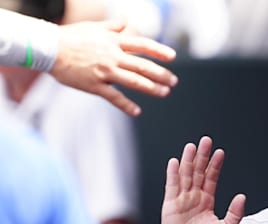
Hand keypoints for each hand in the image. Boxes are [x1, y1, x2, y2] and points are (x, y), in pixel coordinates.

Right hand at [50, 20, 177, 115]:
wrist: (48, 48)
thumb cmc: (70, 37)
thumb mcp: (94, 27)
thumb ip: (113, 26)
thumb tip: (128, 22)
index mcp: (113, 41)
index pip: (142, 45)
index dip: (159, 50)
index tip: (172, 57)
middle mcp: (113, 56)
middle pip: (143, 66)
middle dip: (161, 74)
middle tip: (173, 81)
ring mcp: (105, 71)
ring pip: (134, 81)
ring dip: (152, 88)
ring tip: (164, 93)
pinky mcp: (95, 85)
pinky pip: (114, 97)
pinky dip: (127, 105)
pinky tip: (137, 112)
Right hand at [159, 136, 244, 223]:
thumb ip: (234, 213)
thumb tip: (242, 197)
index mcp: (207, 200)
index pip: (212, 178)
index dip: (215, 165)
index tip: (220, 152)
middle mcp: (194, 197)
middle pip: (199, 172)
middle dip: (203, 156)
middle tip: (206, 141)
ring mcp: (182, 199)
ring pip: (186, 175)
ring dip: (188, 161)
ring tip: (192, 146)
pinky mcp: (170, 205)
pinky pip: (172, 186)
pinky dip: (173, 174)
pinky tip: (175, 162)